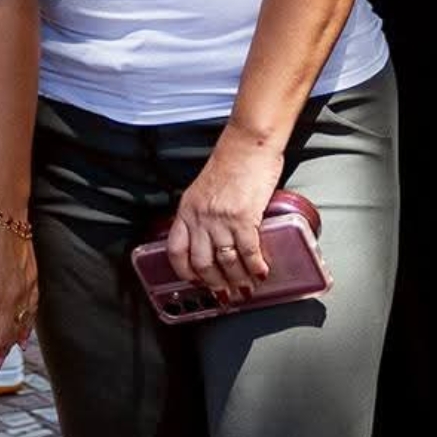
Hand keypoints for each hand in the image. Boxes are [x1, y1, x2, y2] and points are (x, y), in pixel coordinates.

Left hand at [167, 130, 284, 300]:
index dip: (184, 272)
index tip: (194, 281)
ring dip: (237, 280)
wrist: (248, 142)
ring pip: (226, 262)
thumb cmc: (231, 160)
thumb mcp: (205, 187)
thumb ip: (204, 212)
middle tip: (226, 293)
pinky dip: (255, 267)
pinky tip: (261, 272)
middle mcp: (200, 216)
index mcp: (187, 208)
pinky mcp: (244, 218)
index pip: (176, 250)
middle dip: (215, 284)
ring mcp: (221, 219)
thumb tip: (213, 238)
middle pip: (202, 263)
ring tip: (245, 288)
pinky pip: (249, 252)